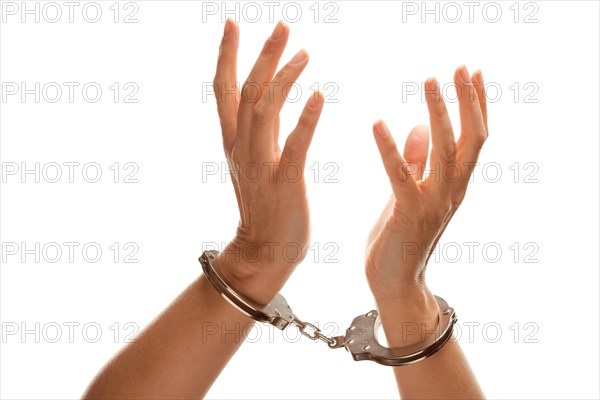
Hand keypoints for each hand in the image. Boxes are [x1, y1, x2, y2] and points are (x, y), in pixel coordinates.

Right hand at [211, 19, 323, 304]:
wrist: (264, 251)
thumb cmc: (264, 206)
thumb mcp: (253, 161)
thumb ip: (258, 131)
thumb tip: (267, 100)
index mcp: (234, 141)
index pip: (224, 89)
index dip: (227, 55)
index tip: (232, 24)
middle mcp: (241, 148)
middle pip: (246, 91)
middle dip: (262, 55)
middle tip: (282, 26)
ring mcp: (261, 165)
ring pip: (265, 111)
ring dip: (283, 78)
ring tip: (305, 54)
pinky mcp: (284, 182)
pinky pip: (293, 146)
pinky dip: (305, 120)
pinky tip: (319, 96)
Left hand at [365, 66, 487, 344]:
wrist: (395, 283)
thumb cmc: (401, 237)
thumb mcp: (411, 193)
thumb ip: (418, 161)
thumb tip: (419, 126)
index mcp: (454, 185)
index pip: (474, 138)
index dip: (476, 104)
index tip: (472, 73)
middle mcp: (452, 191)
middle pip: (471, 139)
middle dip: (467, 101)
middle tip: (459, 68)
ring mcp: (433, 203)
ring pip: (446, 151)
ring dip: (439, 114)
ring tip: (430, 82)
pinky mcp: (408, 213)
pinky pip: (401, 175)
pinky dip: (390, 148)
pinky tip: (377, 124)